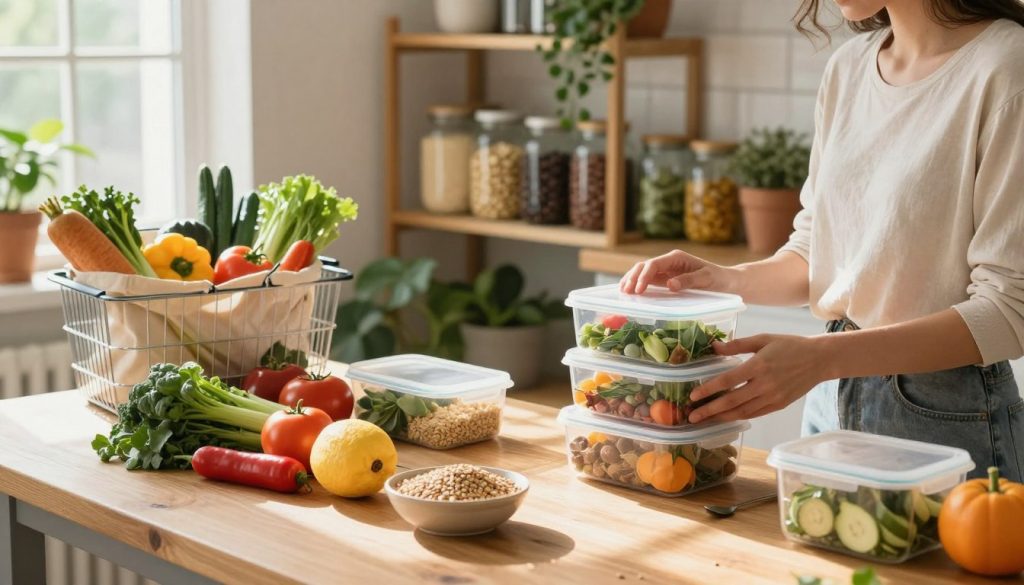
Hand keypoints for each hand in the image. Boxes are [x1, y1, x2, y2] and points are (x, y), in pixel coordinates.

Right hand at [619, 249, 735, 293]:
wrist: (727, 282)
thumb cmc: (719, 279)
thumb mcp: (707, 279)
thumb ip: (689, 281)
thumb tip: (669, 284)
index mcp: (676, 258)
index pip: (654, 264)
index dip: (644, 275)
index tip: (639, 289)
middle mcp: (668, 262)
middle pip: (644, 266)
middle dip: (633, 277)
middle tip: (626, 292)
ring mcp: (666, 270)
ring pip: (643, 272)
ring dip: (631, 280)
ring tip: (623, 291)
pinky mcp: (666, 279)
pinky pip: (648, 280)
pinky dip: (637, 284)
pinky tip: (630, 291)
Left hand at [687, 334, 829, 423]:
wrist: (819, 359)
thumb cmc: (789, 345)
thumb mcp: (763, 339)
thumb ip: (737, 345)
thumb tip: (714, 347)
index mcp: (758, 365)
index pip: (728, 381)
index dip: (709, 390)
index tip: (693, 396)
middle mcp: (764, 385)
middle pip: (731, 401)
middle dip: (709, 411)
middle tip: (691, 416)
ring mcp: (772, 397)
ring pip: (742, 411)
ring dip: (721, 417)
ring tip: (705, 420)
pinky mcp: (779, 405)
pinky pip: (755, 413)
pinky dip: (739, 416)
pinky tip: (726, 417)